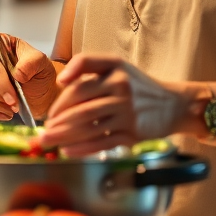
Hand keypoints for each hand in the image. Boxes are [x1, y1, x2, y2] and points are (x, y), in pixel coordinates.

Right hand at [0, 35, 58, 119]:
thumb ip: (32, 62)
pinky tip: (3, 115)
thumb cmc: (40, 75)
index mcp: (0, 44)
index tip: (13, 99)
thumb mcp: (43, 65)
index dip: (1, 83)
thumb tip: (17, 72)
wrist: (41, 92)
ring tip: (10, 111)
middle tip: (15, 107)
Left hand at [40, 55, 191, 156]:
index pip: (80, 87)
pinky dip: (83, 149)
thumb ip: (86, 65)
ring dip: (66, 137)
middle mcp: (121, 91)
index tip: (49, 114)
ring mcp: (127, 114)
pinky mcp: (133, 134)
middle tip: (43, 134)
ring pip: (90, 128)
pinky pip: (102, 143)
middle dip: (58, 124)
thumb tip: (61, 82)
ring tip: (50, 142)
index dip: (61, 101)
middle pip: (81, 110)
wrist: (173, 104)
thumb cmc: (138, 85)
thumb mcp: (115, 65)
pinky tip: (69, 151)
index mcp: (114, 71)